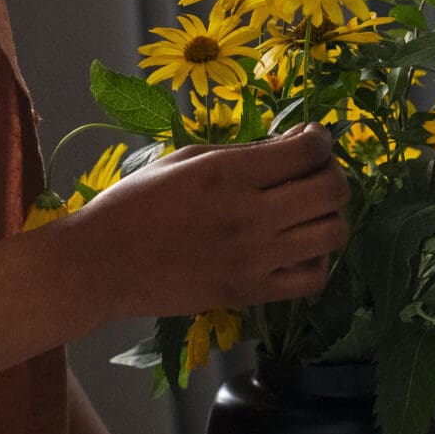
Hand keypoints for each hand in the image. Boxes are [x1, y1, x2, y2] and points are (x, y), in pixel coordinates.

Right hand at [62, 123, 349, 321]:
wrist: (101, 265)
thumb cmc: (136, 203)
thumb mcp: (185, 159)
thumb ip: (244, 151)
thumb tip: (296, 144)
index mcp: (228, 174)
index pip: (310, 152)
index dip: (321, 139)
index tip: (311, 139)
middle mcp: (248, 216)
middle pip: (332, 190)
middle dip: (331, 173)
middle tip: (312, 172)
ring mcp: (253, 260)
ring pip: (333, 233)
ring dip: (329, 215)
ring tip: (307, 209)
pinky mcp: (250, 294)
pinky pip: (313, 278)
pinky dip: (317, 259)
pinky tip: (296, 246)